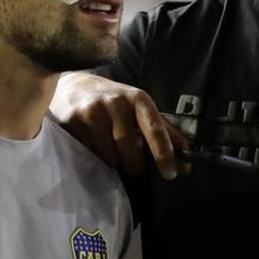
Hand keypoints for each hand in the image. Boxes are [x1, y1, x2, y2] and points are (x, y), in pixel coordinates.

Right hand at [51, 73, 189, 178]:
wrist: (73, 85)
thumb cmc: (114, 101)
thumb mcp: (139, 109)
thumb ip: (163, 132)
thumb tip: (186, 159)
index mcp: (138, 99)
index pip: (155, 129)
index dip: (164, 153)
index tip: (170, 173)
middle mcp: (116, 103)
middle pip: (130, 148)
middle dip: (135, 164)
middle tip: (134, 168)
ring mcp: (93, 111)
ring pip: (109, 154)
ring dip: (113, 161)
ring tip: (111, 151)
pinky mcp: (73, 121)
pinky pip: (89, 152)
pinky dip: (95, 156)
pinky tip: (93, 144)